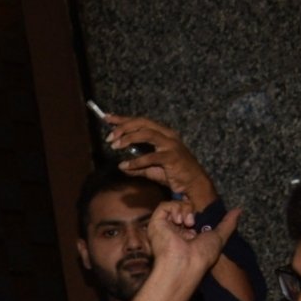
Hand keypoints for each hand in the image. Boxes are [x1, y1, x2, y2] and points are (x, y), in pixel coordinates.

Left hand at [105, 115, 219, 209]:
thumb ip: (136, 166)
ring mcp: (171, 144)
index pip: (140, 122)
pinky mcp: (173, 157)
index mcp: (162, 133)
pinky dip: (136, 161)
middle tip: (109, 137)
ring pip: (147, 134)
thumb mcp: (151, 169)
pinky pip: (151, 157)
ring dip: (128, 138)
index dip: (123, 119)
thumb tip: (121, 167)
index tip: (107, 117)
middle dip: (124, 127)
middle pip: (143, 123)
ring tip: (115, 145)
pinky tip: (125, 166)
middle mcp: (167, 135)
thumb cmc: (174, 173)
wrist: (193, 183)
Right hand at [144, 200, 241, 284]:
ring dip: (185, 209)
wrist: (185, 263)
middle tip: (195, 220)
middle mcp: (174, 231)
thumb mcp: (219, 237)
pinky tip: (179, 221)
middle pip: (184, 208)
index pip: (192, 216)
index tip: (203, 216)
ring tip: (188, 223)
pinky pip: (164, 206)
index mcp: (187, 236)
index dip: (199, 212)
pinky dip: (175, 208)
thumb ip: (227, 223)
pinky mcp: (156, 224)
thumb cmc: (201, 256)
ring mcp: (164, 227)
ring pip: (175, 205)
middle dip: (192, 209)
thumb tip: (239, 210)